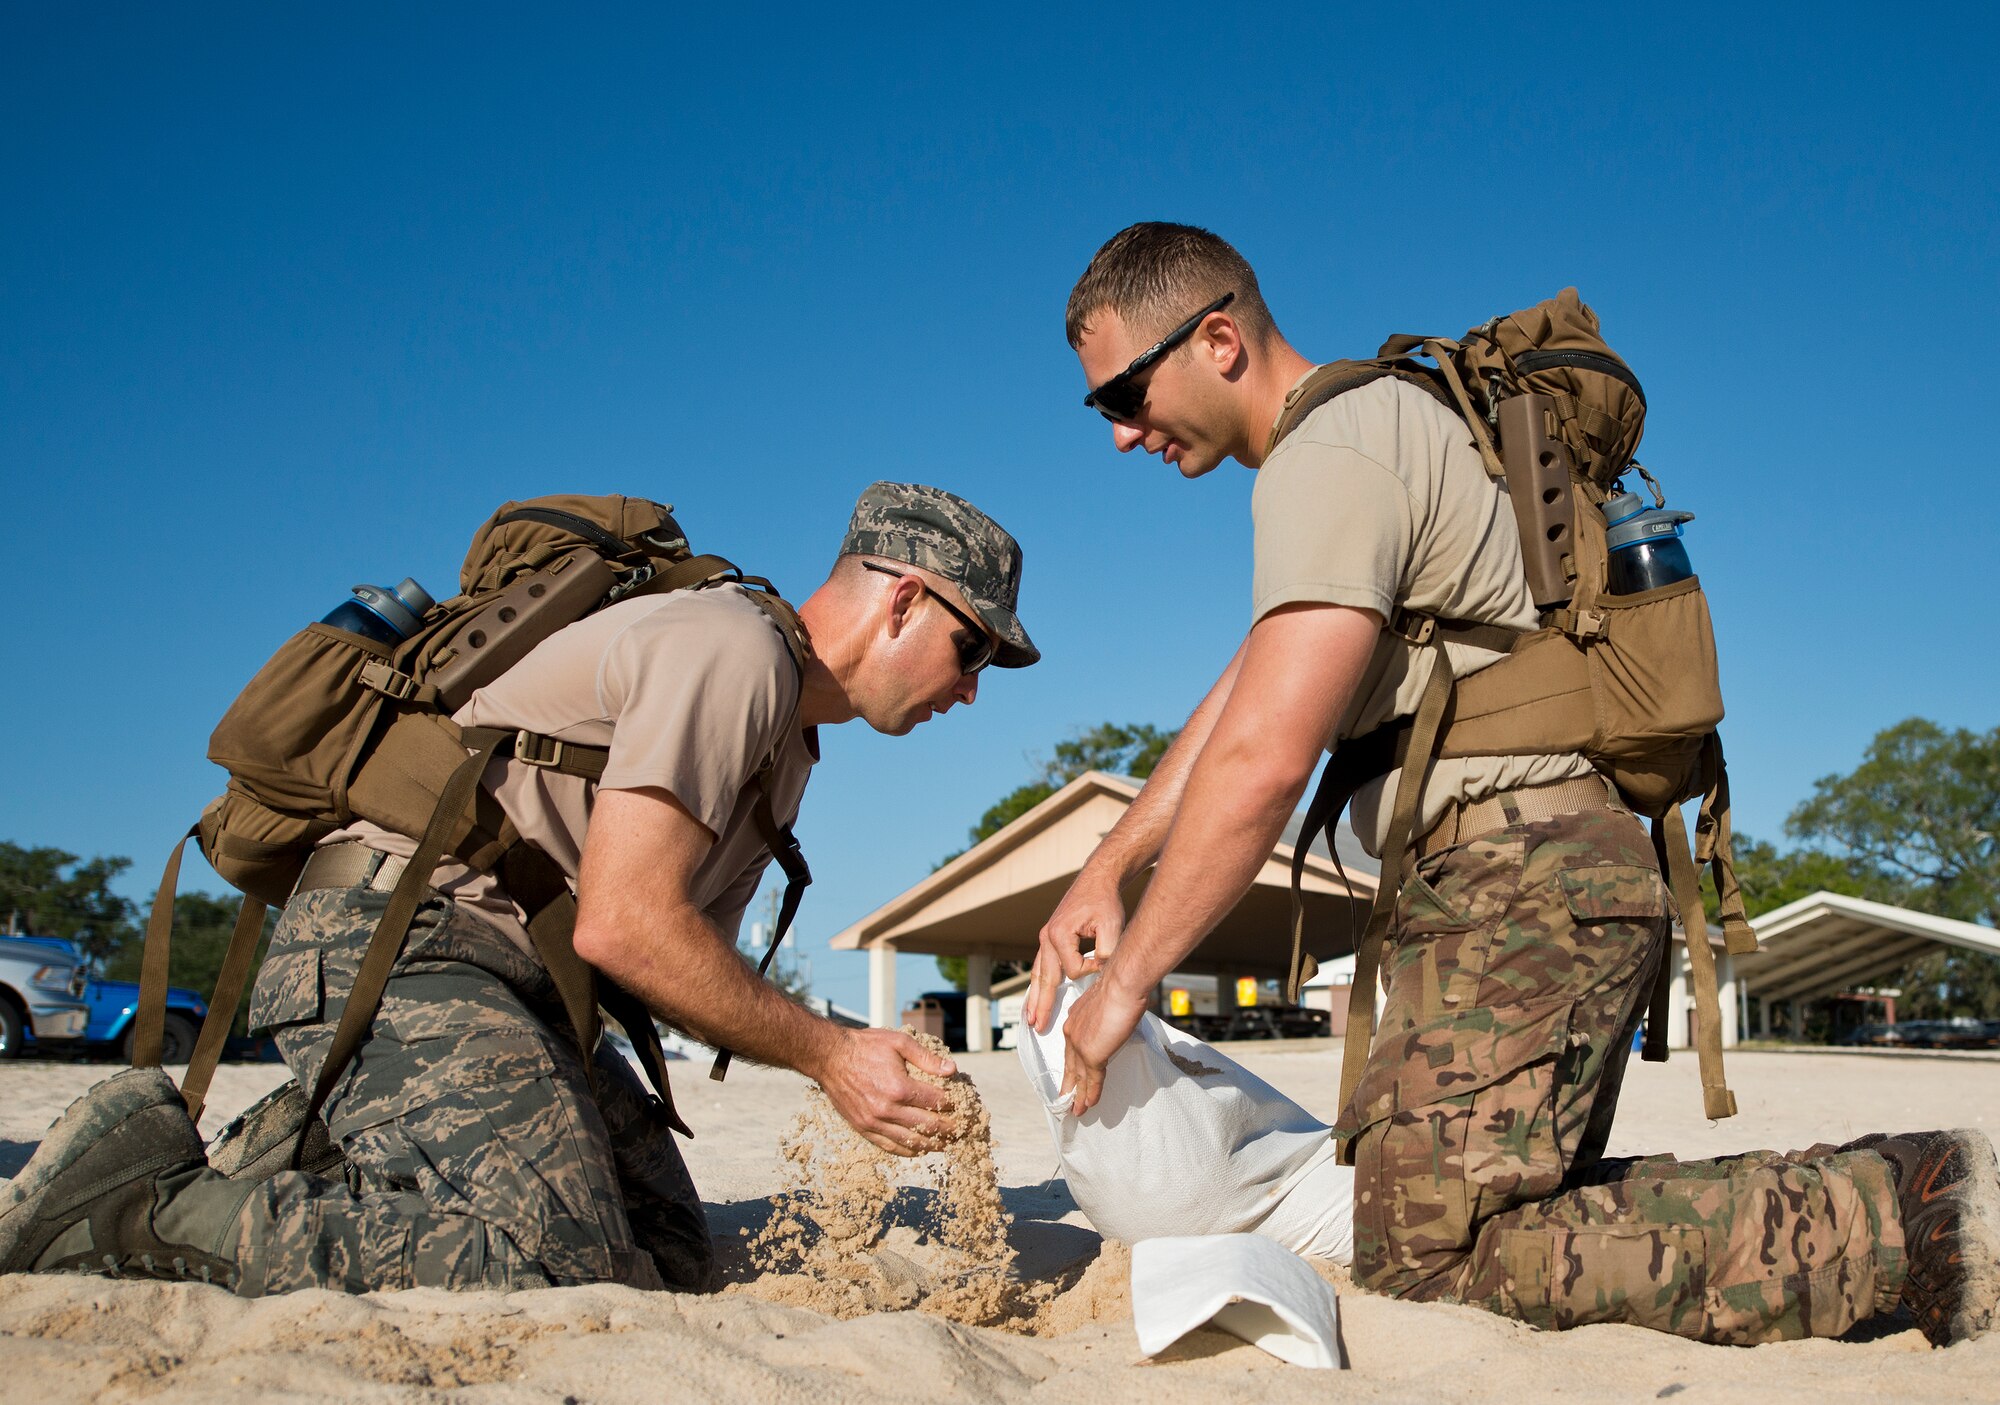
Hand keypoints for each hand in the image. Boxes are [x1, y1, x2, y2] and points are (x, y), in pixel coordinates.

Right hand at [814, 1028, 955, 1156]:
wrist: (829, 1057)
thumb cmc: (865, 1046)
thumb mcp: (898, 1042)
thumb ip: (926, 1058)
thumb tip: (952, 1070)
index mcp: (899, 1088)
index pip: (936, 1102)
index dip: (954, 1105)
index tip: (964, 1106)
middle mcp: (887, 1110)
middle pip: (929, 1126)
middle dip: (950, 1129)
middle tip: (964, 1130)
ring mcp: (874, 1123)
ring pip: (911, 1142)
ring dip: (933, 1145)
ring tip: (948, 1144)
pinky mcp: (863, 1128)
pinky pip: (890, 1147)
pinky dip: (909, 1151)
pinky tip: (921, 1149)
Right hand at [1024, 871, 1127, 1032]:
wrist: (1098, 879)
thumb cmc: (1105, 901)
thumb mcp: (1112, 925)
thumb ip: (1107, 952)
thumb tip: (1101, 972)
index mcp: (1060, 935)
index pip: (1074, 971)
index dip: (1093, 970)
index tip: (1105, 958)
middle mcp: (1047, 937)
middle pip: (1044, 979)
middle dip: (1041, 1005)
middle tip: (1036, 1027)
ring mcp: (1045, 937)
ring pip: (1038, 974)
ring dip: (1035, 997)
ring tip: (1030, 1018)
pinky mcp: (1050, 937)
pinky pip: (1042, 965)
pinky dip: (1039, 983)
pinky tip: (1037, 994)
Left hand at [1056, 974, 1146, 1116]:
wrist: (1121, 984)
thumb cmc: (1121, 986)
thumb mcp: (1108, 1002)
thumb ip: (1107, 1016)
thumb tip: (1117, 1020)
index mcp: (1075, 1019)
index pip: (1071, 1048)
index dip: (1071, 1064)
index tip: (1072, 1075)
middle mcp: (1072, 1032)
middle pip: (1070, 1065)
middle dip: (1069, 1084)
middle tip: (1067, 1100)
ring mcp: (1080, 1045)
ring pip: (1079, 1076)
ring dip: (1079, 1096)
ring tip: (1077, 1111)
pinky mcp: (1092, 1055)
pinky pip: (1092, 1080)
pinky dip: (1091, 1094)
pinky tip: (1089, 1106)